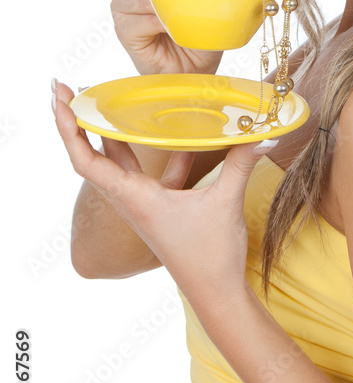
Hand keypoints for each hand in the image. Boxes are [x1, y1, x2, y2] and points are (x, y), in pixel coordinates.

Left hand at [52, 80, 272, 312]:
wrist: (215, 294)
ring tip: (107, 103)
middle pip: (92, 156)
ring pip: (116, 164)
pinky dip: (151, 154)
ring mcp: (142, 206)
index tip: (61, 98)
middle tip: (70, 89)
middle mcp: (130, 200)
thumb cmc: (211, 255)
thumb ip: (239, 164)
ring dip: (107, 135)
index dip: (69, 128)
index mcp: (134, 198)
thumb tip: (261, 132)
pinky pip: (146, 174)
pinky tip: (178, 138)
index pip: (86, 159)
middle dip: (77, 123)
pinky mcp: (158, 209)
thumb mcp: (225, 203)